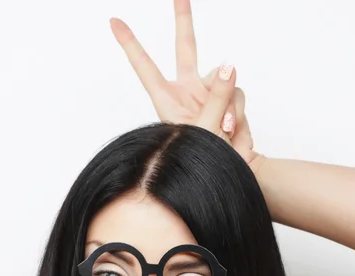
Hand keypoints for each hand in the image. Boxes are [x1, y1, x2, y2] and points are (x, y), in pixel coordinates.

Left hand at [109, 0, 261, 168]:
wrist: (230, 174)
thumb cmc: (206, 161)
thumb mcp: (207, 130)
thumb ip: (217, 97)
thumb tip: (229, 65)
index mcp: (169, 100)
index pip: (147, 68)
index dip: (131, 45)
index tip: (114, 22)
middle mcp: (188, 91)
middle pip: (186, 48)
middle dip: (184, 20)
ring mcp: (209, 94)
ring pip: (225, 78)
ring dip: (229, 104)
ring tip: (225, 131)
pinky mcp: (230, 100)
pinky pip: (239, 92)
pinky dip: (240, 112)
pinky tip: (234, 132)